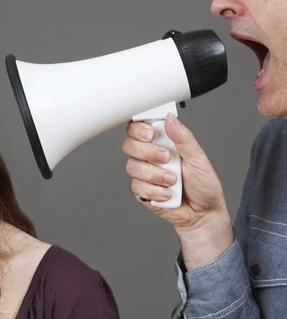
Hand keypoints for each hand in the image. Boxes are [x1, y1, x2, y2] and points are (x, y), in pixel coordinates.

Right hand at [122, 114, 232, 267]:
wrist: (204, 213)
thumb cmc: (203, 185)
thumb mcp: (198, 158)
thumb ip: (183, 138)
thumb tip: (170, 119)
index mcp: (162, 143)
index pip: (139, 128)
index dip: (138, 128)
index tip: (151, 134)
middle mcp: (149, 156)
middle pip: (129, 144)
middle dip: (147, 152)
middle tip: (166, 158)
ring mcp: (143, 173)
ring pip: (132, 166)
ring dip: (154, 175)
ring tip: (173, 181)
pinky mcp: (141, 191)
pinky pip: (136, 186)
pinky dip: (154, 191)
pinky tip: (167, 194)